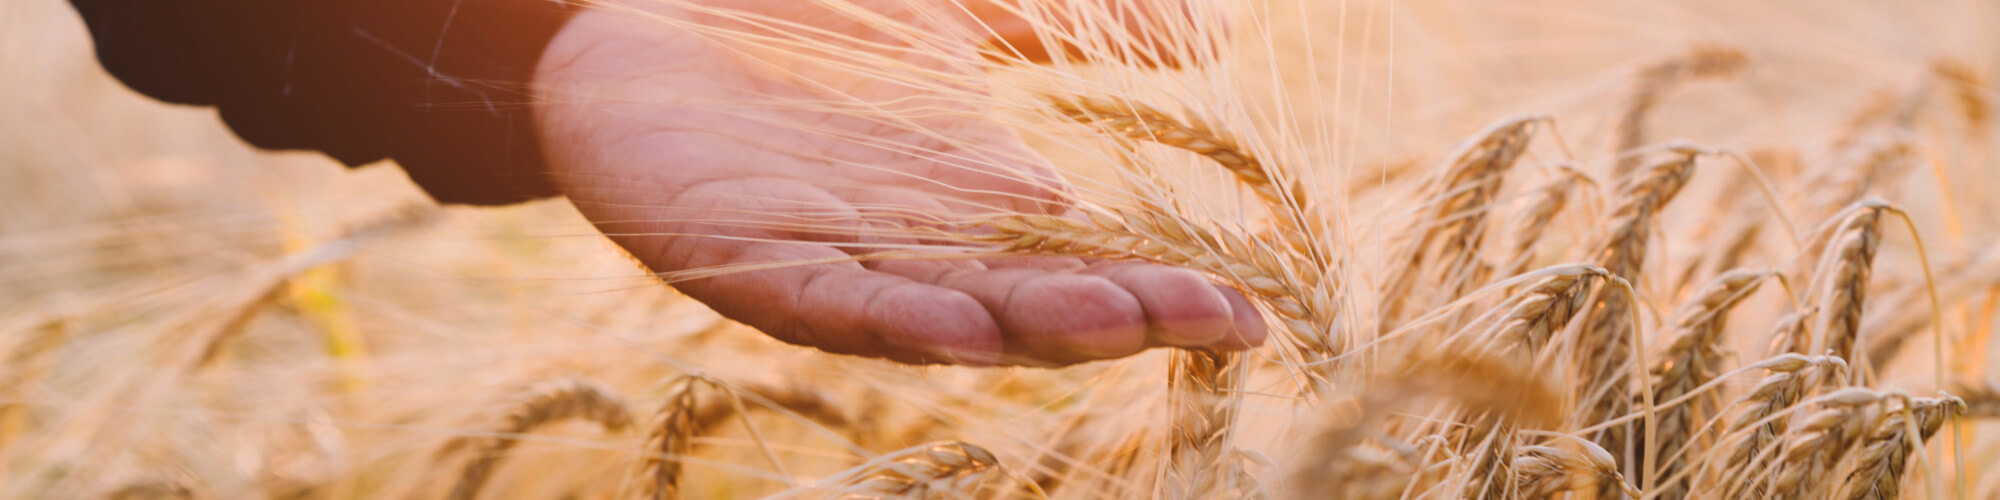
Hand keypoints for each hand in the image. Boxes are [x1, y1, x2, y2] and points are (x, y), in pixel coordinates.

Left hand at [531, 0, 1262, 365]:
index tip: (1254, 307)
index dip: (1164, 284)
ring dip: (1027, 327)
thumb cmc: (801, 21)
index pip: (1086, 259)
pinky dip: (885, 316)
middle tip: (1219, 324)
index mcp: (970, 200)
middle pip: (1032, 297)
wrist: (641, 9)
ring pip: (940, 312)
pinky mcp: (737, 255)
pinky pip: (818, 299)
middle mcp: (912, 246)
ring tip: (1114, 329)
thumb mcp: (956, 13)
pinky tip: (953, 327)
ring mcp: (829, 255)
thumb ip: (1059, 24)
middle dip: (1123, 312)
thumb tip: (1207, 46)